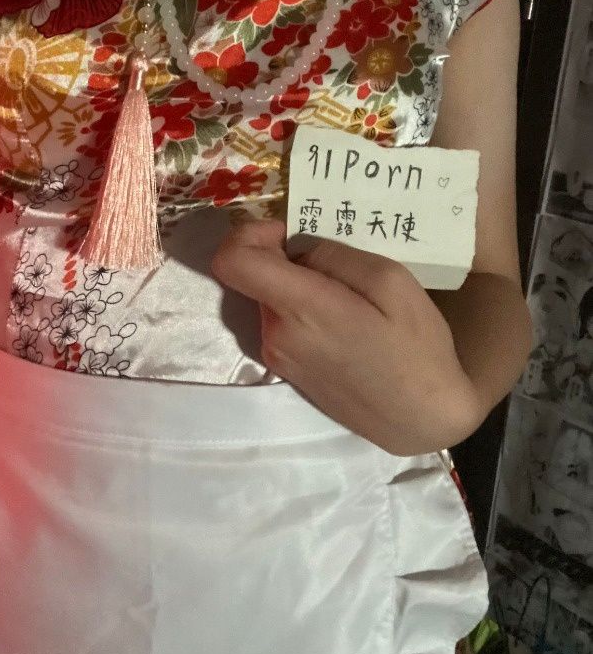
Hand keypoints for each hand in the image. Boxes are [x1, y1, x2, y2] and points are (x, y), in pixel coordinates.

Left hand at [210, 219, 483, 455]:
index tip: (289, 233)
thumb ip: (335, 256)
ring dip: (300, 287)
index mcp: (297, 309)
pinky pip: (283, 324)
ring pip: (271, 299)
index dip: (249, 233)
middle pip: (256, 276)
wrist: (422, 419)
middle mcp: (275, 334)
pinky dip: (304, 312)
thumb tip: (299, 251)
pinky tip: (347, 324)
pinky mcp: (287, 372)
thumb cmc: (415, 347)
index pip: (231, 261)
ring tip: (352, 299)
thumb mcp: (390, 281)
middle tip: (341, 268)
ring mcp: (278, 357)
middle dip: (288, 260)